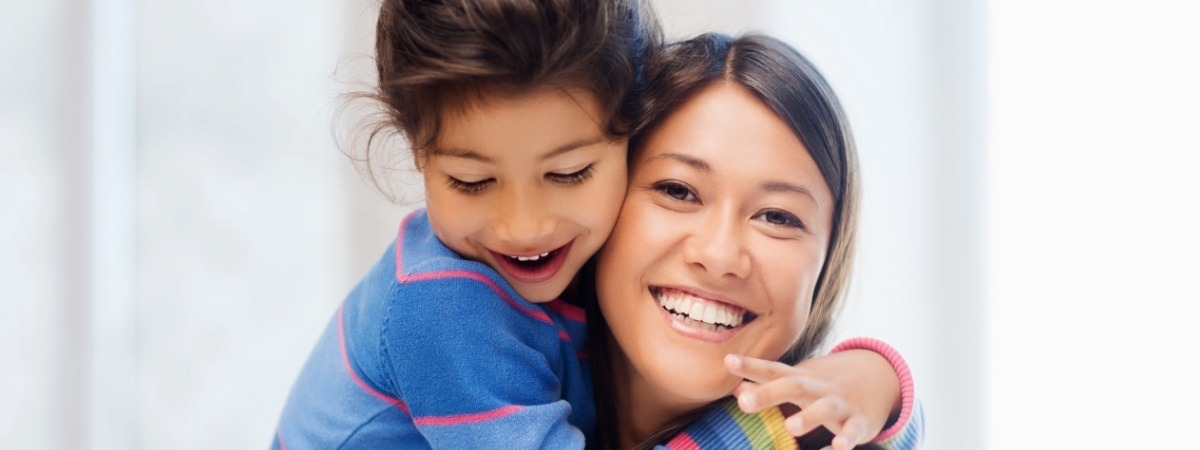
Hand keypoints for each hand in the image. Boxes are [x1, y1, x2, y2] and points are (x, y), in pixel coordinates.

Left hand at [724, 351, 900, 449]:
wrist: (879, 378)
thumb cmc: (823, 387)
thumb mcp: (797, 383)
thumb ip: (767, 386)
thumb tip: (736, 389)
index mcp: (801, 379)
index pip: (772, 369)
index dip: (750, 366)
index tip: (727, 361)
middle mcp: (819, 388)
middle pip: (794, 386)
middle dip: (769, 393)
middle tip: (744, 402)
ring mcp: (841, 404)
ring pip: (825, 408)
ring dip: (809, 417)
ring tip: (790, 427)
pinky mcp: (861, 422)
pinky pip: (855, 431)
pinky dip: (847, 439)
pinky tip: (838, 448)